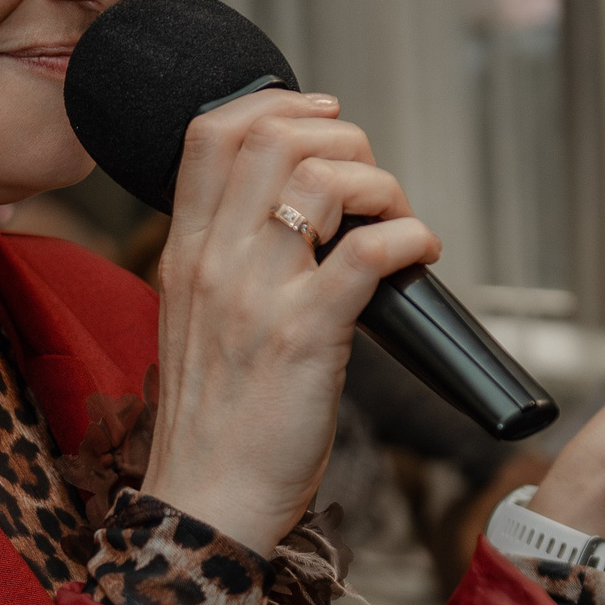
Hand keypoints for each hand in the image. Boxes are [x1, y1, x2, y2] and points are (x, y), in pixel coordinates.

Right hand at [142, 91, 435, 556]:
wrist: (206, 502)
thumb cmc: (217, 421)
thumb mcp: (197, 321)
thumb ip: (230, 261)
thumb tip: (298, 212)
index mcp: (185, 253)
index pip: (210, 133)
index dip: (274, 103)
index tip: (320, 116)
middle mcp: (214, 262)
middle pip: (273, 136)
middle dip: (342, 137)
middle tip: (372, 182)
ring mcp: (257, 296)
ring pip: (324, 180)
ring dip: (383, 185)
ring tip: (400, 221)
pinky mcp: (306, 337)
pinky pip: (370, 251)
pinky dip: (411, 237)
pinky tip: (420, 254)